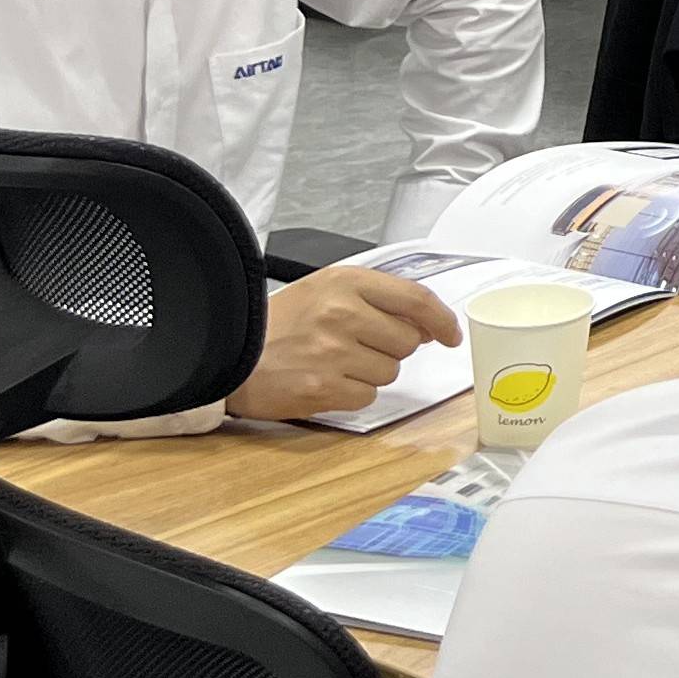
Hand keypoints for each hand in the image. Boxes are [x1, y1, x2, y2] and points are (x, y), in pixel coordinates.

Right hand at [231, 265, 460, 423]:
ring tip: (334, 360)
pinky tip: (326, 379)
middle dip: (391, 346)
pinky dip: (353, 392)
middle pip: (408, 340)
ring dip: (371, 370)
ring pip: (391, 370)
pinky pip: (368, 395)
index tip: (450, 334)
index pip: (416, 299)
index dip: (441, 319)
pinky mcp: (324, 387)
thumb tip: (427, 325)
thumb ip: (377, 299)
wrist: (229, 352)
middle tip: (357, 344)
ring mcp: (333, 352)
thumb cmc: (279, 323)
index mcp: (346, 282)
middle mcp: (342, 314)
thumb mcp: (326, 290)